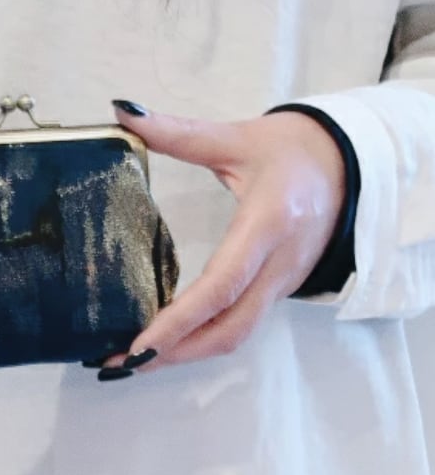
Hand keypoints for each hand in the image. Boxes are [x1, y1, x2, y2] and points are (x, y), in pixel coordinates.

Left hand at [102, 101, 345, 373]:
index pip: (221, 286)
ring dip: (187, 354)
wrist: (351, 163)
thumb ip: (179, 133)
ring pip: (236, 335)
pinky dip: (204, 340)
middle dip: (174, 353)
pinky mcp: (280, 288)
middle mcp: (279, 265)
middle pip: (228, 329)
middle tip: (122, 363)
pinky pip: (241, 325)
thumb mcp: (237, 138)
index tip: (138, 343)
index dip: (178, 321)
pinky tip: (171, 340)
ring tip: (137, 359)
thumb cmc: (295, 151)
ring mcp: (283, 282)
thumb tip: (124, 111)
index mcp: (268, 225)